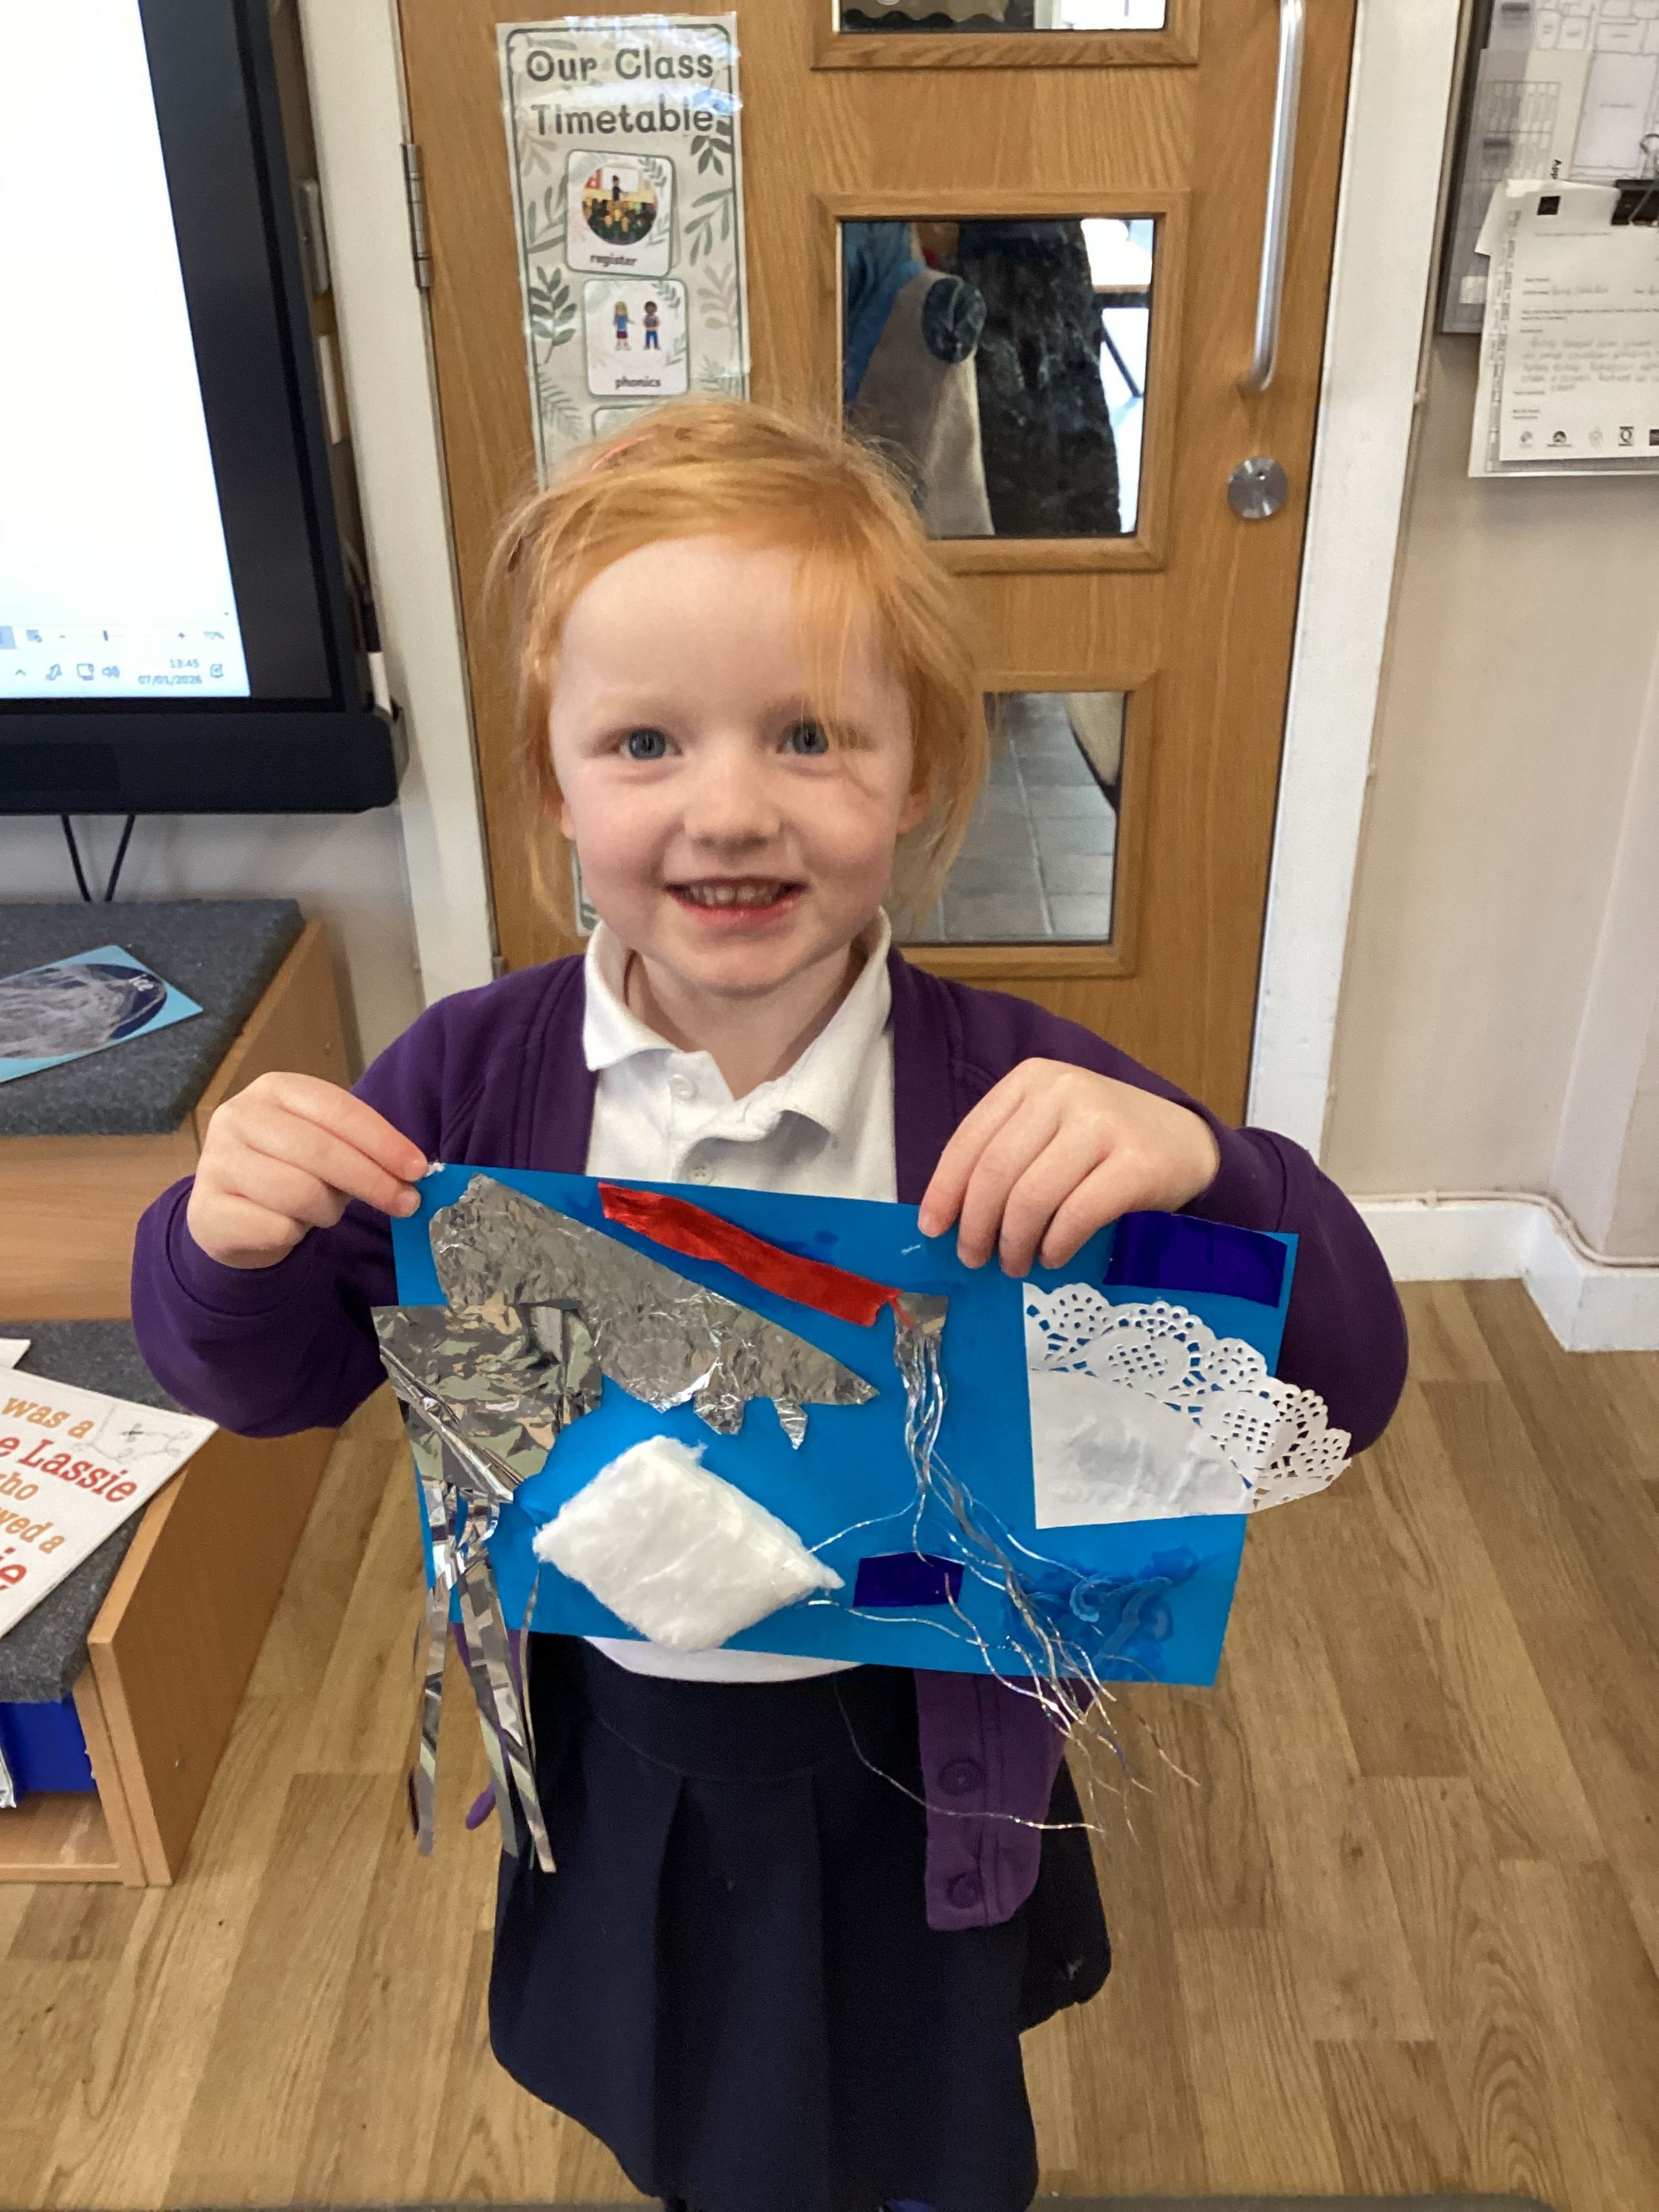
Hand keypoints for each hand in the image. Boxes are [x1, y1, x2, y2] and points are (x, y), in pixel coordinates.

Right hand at [186, 1071, 426, 1269]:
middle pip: (321, 1151)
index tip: (418, 1168)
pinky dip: (296, 1234)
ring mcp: (218, 1162)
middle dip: (372, 1181)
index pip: (337, 1109)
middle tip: (406, 1203)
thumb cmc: (287, 1170)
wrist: (227, 1213)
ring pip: (300, 1193)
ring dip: (329, 1211)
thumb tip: (413, 1171)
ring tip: (326, 1212)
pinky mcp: (208, 1210)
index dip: (382, 1140)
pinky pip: (277, 1228)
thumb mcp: (323, 1146)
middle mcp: (239, 1117)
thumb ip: (360, 1149)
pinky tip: (290, 1227)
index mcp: (274, 1089)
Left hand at [917, 1058, 1220, 1275]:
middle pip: (996, 1172)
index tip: (932, 1229)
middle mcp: (1064, 1092)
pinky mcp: (1135, 1162)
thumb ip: (1005, 1154)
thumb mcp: (1049, 1129)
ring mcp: (1103, 1124)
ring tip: (1015, 1265)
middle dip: (976, 1225)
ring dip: (1015, 1243)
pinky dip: (1056, 1245)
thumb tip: (947, 1214)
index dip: (945, 1190)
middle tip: (974, 1258)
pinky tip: (1052, 1257)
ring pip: (1031, 1197)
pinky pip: (1076, 1215)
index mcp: (1032, 1079)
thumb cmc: (1103, 1143)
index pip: (971, 1140)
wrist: (1186, 1143)